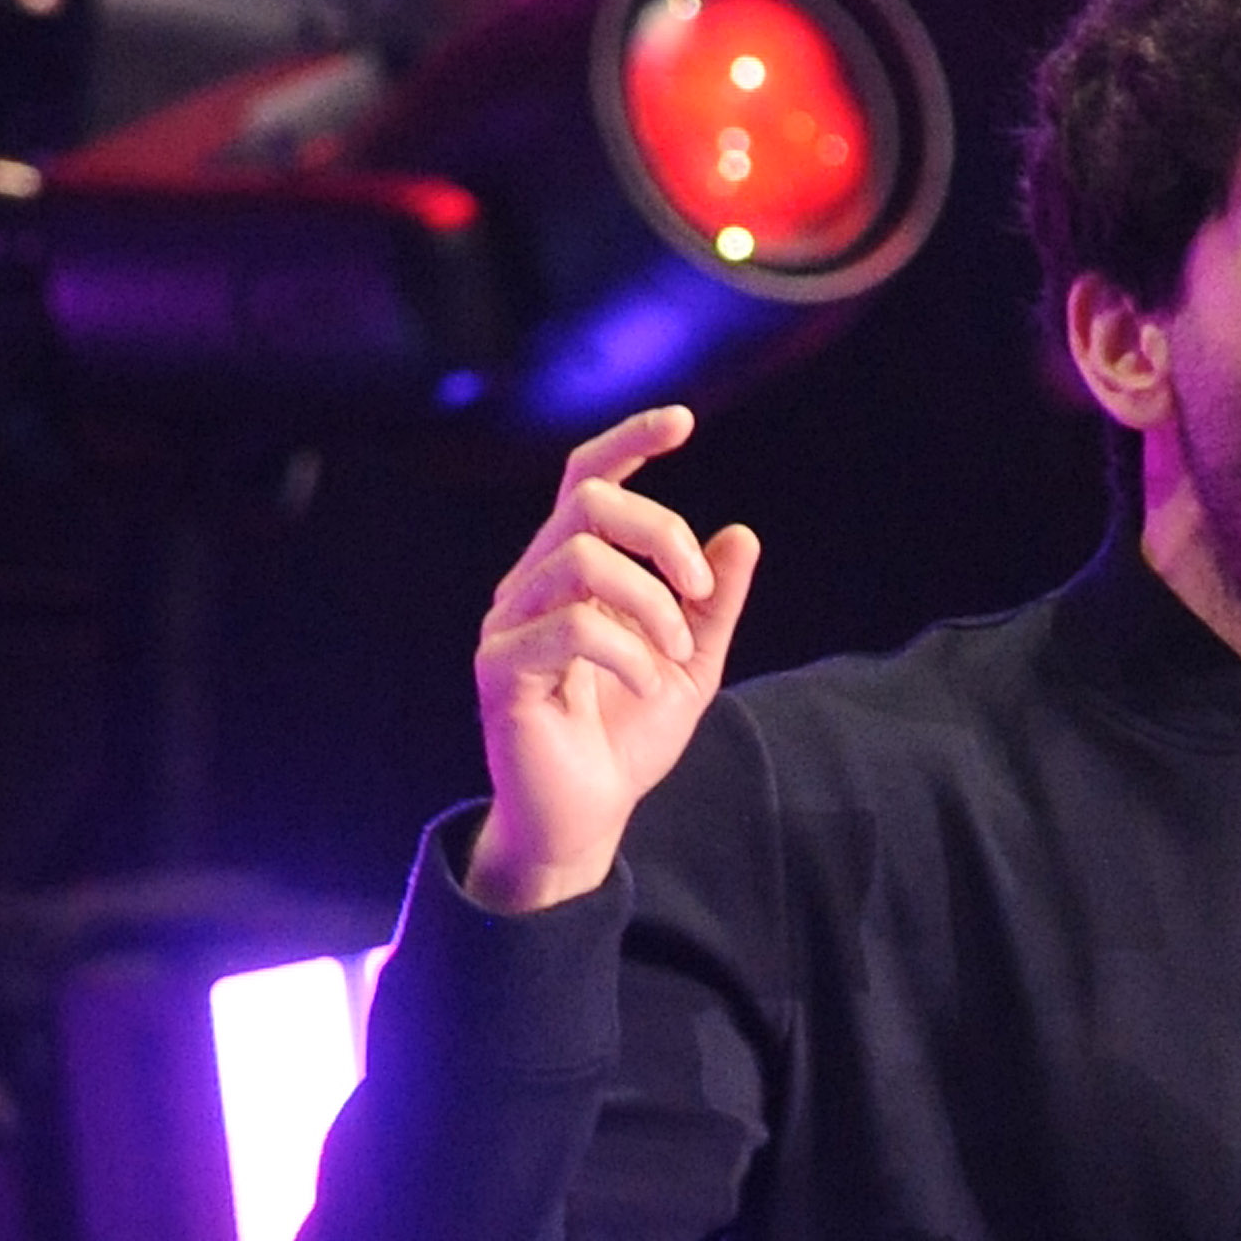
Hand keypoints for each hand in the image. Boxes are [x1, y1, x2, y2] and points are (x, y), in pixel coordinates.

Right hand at [465, 405, 759, 913]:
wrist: (587, 819)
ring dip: (652, 605)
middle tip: (698, 590)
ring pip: (582, 560)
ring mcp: (508, 623)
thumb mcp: (690, 666)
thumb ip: (713, 606)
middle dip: (662, 533)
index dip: (628, 439)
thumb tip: (741, 534)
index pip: (586, 480)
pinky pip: (573, 627)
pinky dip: (629, 653)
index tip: (683, 420)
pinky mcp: (500, 669)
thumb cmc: (626, 740)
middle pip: (591, 504)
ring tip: (673, 656)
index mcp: (570, 572)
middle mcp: (531, 584)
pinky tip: (647, 684)